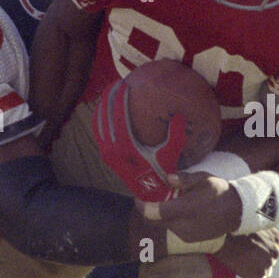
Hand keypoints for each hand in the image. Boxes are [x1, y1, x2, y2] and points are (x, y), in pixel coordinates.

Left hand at [91, 78, 187, 201]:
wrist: (149, 193)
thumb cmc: (162, 172)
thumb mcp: (171, 154)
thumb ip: (176, 136)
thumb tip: (180, 117)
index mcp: (126, 146)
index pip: (118, 116)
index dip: (118, 99)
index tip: (123, 85)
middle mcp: (113, 149)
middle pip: (104, 117)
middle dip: (108, 99)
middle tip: (114, 84)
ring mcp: (107, 152)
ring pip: (99, 124)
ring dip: (102, 108)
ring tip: (108, 94)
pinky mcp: (106, 155)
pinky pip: (99, 133)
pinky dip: (100, 119)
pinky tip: (106, 111)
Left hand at [140, 171, 243, 242]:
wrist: (237, 212)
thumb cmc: (220, 191)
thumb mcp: (204, 179)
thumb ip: (184, 179)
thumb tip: (168, 178)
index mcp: (185, 209)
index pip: (153, 212)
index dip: (141, 206)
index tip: (138, 198)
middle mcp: (183, 225)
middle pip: (155, 221)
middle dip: (149, 211)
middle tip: (149, 199)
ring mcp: (186, 235)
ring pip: (164, 225)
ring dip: (161, 216)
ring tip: (168, 204)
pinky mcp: (189, 240)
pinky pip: (173, 230)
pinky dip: (171, 221)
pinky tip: (179, 213)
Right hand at [214, 228, 278, 277]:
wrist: (221, 238)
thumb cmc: (234, 229)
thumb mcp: (254, 224)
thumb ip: (263, 231)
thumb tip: (265, 235)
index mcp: (277, 239)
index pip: (275, 251)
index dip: (263, 252)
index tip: (253, 251)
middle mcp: (275, 251)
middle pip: (271, 262)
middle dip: (261, 262)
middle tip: (247, 259)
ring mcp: (267, 264)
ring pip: (267, 273)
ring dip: (257, 271)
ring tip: (244, 267)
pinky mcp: (258, 276)